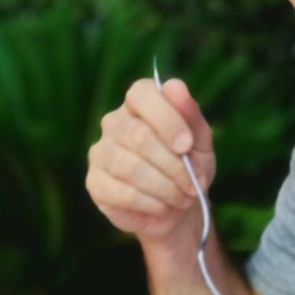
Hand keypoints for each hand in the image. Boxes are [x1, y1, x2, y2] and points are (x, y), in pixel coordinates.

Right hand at [86, 77, 214, 241]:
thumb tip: (175, 86)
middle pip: (138, 135)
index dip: (167, 119)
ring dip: (164, 186)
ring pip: (130, 166)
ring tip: (182, 198)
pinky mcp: (95, 183)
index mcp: (139, 103)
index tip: (187, 145)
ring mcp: (100, 152)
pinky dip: (151, 203)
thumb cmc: (189, 166)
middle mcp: (114, 122)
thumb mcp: (199, 140)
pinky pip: (122, 192)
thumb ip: (190, 113)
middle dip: (173, 164)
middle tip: (192, 184)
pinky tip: (163, 206)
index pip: (141, 94)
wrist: (177, 208)